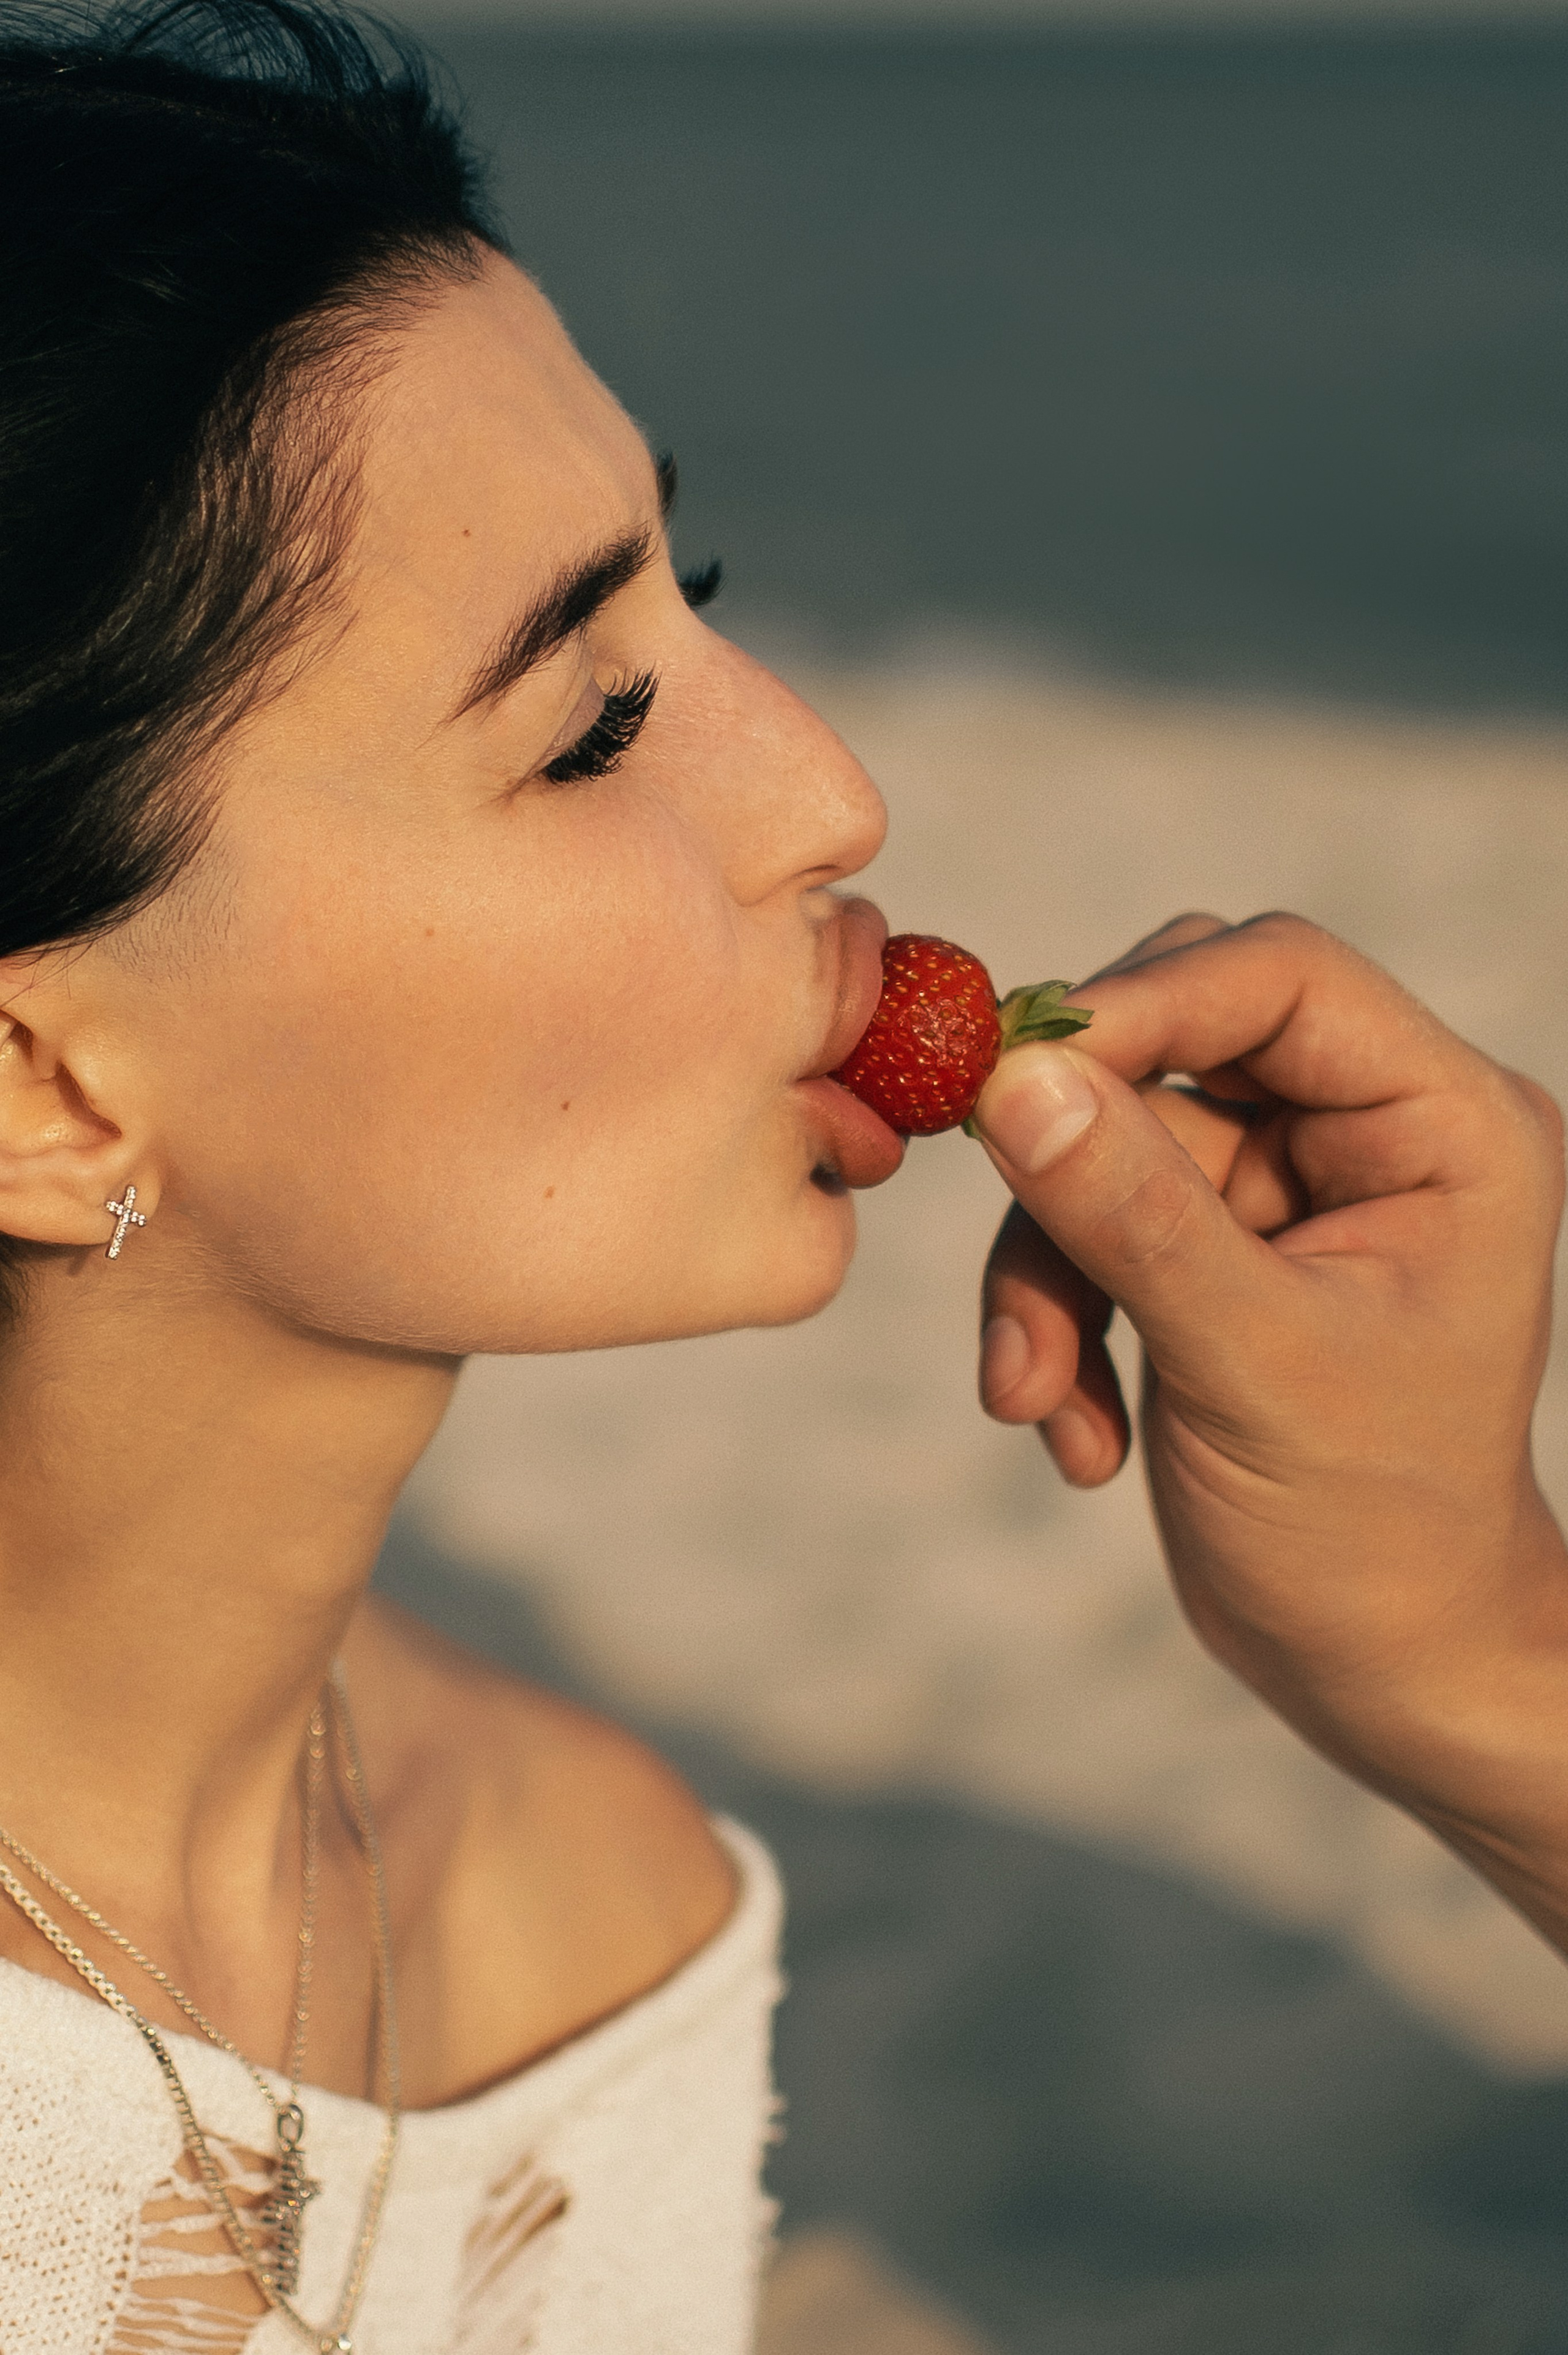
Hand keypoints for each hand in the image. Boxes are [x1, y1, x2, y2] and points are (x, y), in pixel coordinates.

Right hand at [971, 912, 1567, 1944]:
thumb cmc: (1368, 1530)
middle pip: (1174, 1039)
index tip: (1011, 1077)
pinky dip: (1056, 1318)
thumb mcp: (1253, 1367)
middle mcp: (1371, 1130)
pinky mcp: (1213, 1245)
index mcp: (1447, 1125)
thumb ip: (1135, 1215)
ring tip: (1035, 1396)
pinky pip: (1087, 1219)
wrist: (1376, 1660)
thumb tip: (1012, 1078)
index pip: (1281, 976)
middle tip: (1017, 1241)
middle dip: (1076, 1160)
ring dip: (1049, 1273)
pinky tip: (1074, 1435)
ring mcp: (1286, 1187)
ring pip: (1104, 1140)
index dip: (1142, 1006)